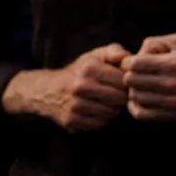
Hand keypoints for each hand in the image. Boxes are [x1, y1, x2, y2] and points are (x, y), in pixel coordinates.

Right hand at [7, 44, 128, 131]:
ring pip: (110, 113)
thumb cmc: (80, 71)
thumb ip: (114, 52)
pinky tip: (97, 111)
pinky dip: (101, 119)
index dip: (127, 83)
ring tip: (107, 102)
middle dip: (122, 97)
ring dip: (113, 109)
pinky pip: (99, 124)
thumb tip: (127, 57)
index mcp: (89, 69)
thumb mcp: (95, 55)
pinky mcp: (70, 120)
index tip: (124, 83)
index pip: (123, 81)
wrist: (49, 90)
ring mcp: (74, 105)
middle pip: (119, 99)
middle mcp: (80, 87)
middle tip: (118, 95)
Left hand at [125, 34, 175, 121]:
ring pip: (134, 97)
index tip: (134, 62)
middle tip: (137, 74)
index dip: (129, 62)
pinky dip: (135, 107)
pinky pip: (141, 114)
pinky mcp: (172, 114)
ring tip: (142, 86)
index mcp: (171, 64)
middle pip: (130, 80)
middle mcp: (170, 83)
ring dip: (135, 90)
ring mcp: (171, 101)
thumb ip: (156, 42)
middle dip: (131, 75)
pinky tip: (141, 100)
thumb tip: (136, 54)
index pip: (133, 64)